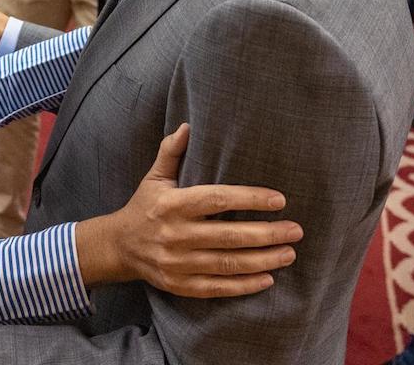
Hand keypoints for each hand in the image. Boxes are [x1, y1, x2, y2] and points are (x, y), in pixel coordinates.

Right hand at [76, 124, 302, 298]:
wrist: (118, 247)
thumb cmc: (145, 207)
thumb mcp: (154, 178)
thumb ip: (171, 152)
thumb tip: (188, 126)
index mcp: (173, 204)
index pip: (217, 200)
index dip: (249, 199)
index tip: (279, 200)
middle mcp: (175, 234)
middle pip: (228, 236)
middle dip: (266, 234)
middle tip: (295, 230)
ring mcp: (177, 263)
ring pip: (227, 264)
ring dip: (262, 260)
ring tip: (289, 253)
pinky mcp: (179, 285)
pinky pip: (216, 288)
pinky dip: (243, 286)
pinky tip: (267, 278)